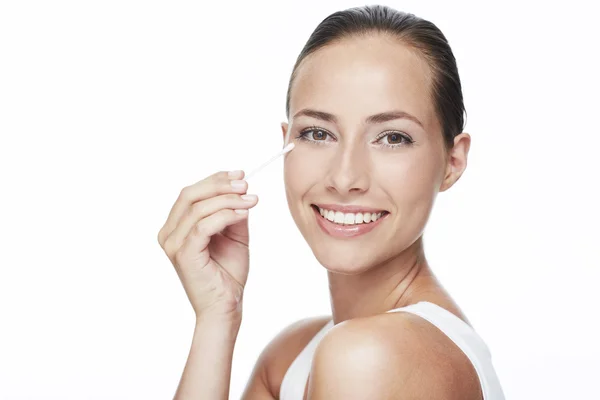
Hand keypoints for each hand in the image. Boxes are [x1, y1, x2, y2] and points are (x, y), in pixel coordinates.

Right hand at [157, 170, 257, 318]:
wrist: (226, 307)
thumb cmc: (227, 274)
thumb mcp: (234, 235)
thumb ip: (233, 213)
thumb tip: (241, 190)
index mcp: (176, 227)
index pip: (191, 193)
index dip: (215, 179)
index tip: (240, 174)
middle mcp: (169, 233)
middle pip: (190, 195)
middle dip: (220, 185)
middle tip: (245, 184)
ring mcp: (173, 244)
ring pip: (198, 208)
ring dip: (228, 199)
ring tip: (251, 200)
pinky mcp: (184, 254)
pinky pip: (204, 226)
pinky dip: (225, 215)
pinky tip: (243, 213)